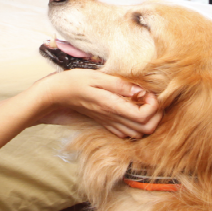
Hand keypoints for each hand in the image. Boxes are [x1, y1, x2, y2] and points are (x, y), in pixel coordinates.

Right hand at [32, 69, 160, 138]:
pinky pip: (126, 133)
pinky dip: (135, 125)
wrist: (56, 95)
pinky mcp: (105, 123)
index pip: (143, 116)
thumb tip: (140, 91)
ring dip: (147, 121)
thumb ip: (120, 85)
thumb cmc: (74, 82)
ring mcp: (109, 123)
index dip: (153, 105)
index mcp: (112, 106)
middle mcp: (112, 118)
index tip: (148, 92)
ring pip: (138, 134)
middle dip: (156, 116)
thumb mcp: (97, 77)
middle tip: (151, 99)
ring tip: (144, 105)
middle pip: (145, 129)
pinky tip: (132, 111)